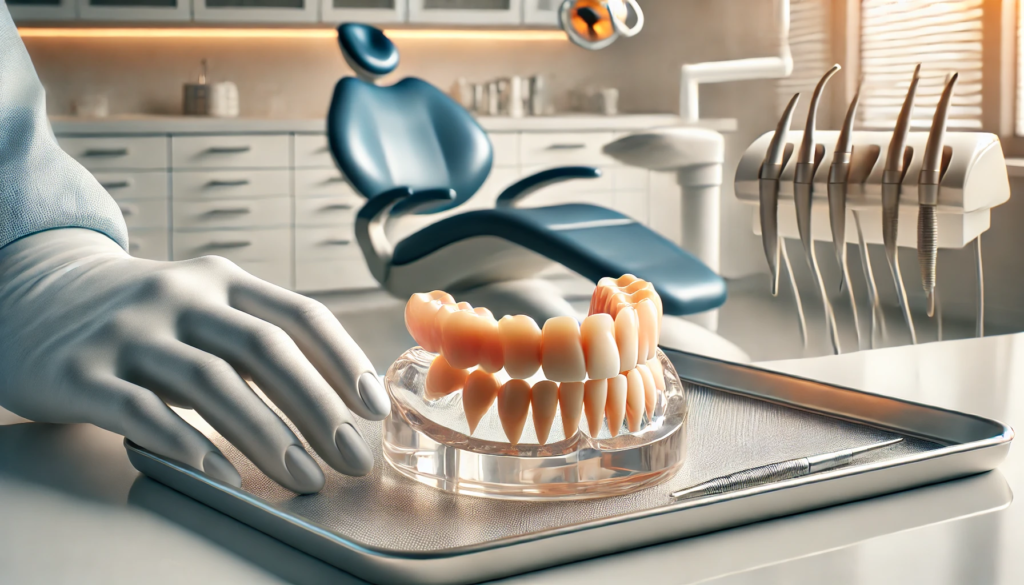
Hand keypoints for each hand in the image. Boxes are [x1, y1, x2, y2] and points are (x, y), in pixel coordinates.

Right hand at [0, 228, 389, 493]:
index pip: (299, 314)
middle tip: (351, 459)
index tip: (374, 409)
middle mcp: (180, 295)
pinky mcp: (81, 371)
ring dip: (266, 436)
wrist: (33, 294)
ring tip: (302, 479)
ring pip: (212, 383)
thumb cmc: (144, 315)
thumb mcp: (203, 304)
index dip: (344, 361)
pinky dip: (188, 445)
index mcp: (221, 278)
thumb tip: (336, 400)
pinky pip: (143, 412)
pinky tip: (222, 476)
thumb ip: (256, 336)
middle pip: (265, 350)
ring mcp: (129, 331)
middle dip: (318, 409)